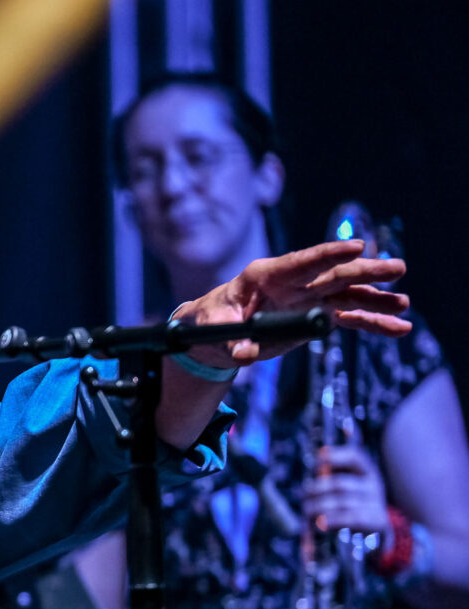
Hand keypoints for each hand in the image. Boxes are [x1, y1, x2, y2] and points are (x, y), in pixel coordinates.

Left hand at [174, 240, 410, 366]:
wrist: (218, 330)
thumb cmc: (211, 320)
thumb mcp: (213, 327)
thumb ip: (229, 340)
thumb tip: (242, 354)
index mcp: (266, 275)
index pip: (301, 262)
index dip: (329, 254)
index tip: (357, 247)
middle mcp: (294, 283)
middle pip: (333, 274)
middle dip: (365, 272)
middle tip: (396, 269)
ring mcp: (308, 298)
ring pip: (348, 295)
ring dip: (376, 299)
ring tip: (403, 304)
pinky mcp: (315, 316)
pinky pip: (348, 317)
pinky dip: (371, 323)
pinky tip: (397, 328)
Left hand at [304, 442, 393, 547]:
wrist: (377, 530)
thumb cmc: (354, 505)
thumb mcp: (348, 488)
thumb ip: (331, 479)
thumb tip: (313, 471)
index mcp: (367, 471)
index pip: (355, 457)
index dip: (335, 456)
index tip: (318, 459)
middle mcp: (373, 485)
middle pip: (339, 484)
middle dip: (316, 489)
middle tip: (302, 495)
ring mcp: (376, 503)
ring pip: (341, 502)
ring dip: (318, 507)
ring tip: (307, 510)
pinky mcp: (375, 521)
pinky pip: (349, 518)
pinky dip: (332, 520)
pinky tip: (321, 523)